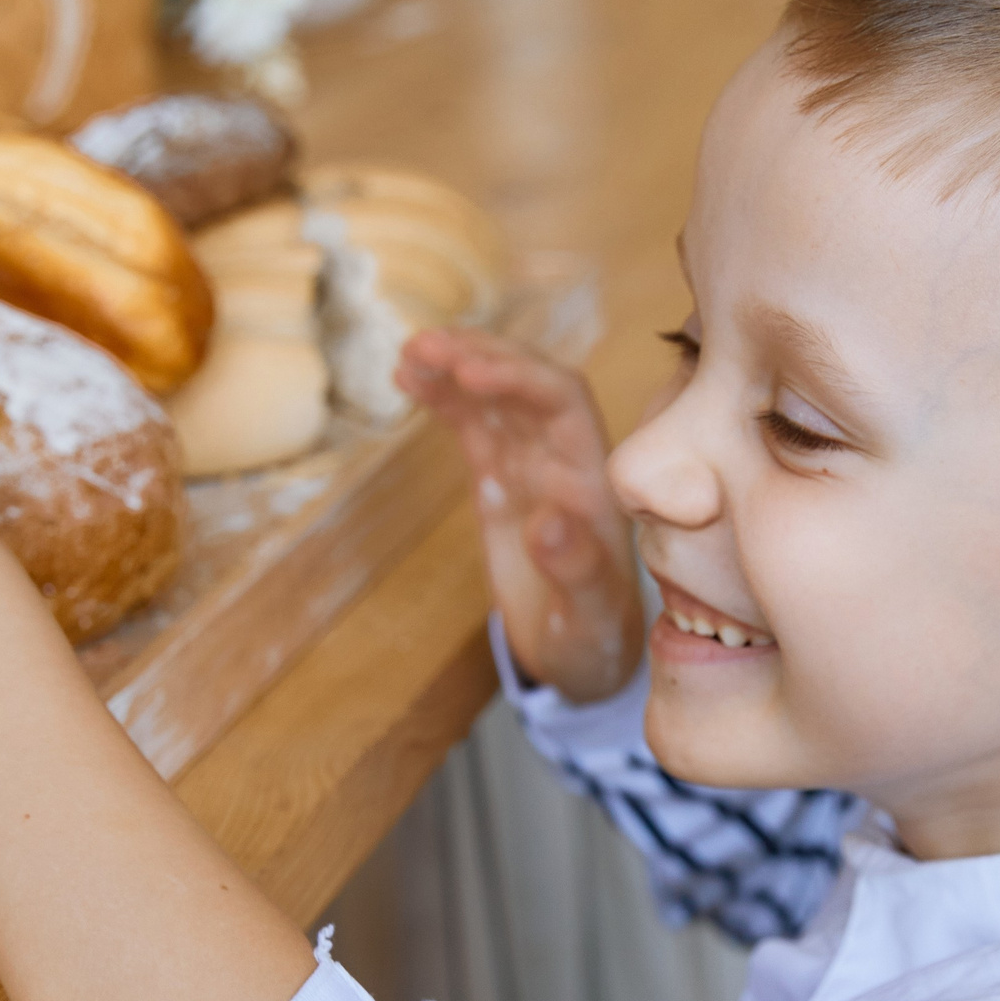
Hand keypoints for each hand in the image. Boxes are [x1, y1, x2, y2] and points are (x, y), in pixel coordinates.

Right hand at [398, 328, 643, 703]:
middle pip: (527, 384)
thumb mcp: (588, 620)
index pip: (563, 403)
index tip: (471, 371)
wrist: (582, 653)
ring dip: (456, 366)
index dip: (519, 377)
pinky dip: (442, 397)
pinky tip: (407, 376)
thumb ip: (576, 572)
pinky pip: (472, 424)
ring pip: (495, 397)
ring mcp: (529, 466)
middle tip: (426, 347)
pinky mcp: (499, 478)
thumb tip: (548, 523)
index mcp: (591, 482)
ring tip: (409, 352)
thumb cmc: (592, 638)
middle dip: (481, 358)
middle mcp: (564, 460)